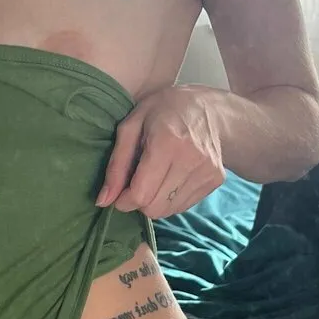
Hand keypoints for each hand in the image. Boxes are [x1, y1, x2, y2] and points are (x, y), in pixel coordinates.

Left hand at [96, 85, 226, 220]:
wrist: (209, 108)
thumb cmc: (163, 111)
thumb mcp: (131, 126)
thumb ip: (116, 165)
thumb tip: (103, 201)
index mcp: (167, 143)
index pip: (141, 194)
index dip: (124, 200)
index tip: (119, 193)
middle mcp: (191, 160)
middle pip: (154, 207)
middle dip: (139, 201)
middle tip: (137, 182)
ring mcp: (208, 171)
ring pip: (169, 210)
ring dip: (155, 200)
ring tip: (156, 176)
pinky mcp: (216, 180)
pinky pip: (184, 206)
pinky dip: (171, 198)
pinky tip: (171, 177)